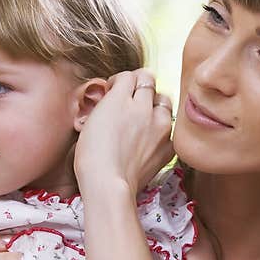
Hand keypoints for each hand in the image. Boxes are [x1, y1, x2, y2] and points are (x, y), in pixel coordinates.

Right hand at [74, 69, 174, 194]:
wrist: (108, 184)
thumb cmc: (91, 157)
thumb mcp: (90, 121)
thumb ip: (107, 103)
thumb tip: (115, 96)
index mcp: (119, 99)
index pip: (128, 75)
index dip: (121, 81)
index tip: (116, 90)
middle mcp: (142, 107)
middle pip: (148, 80)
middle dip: (139, 86)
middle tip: (130, 100)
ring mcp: (159, 126)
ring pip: (164, 101)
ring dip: (154, 104)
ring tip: (143, 118)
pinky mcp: (167, 145)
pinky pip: (169, 127)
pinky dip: (161, 129)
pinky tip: (149, 139)